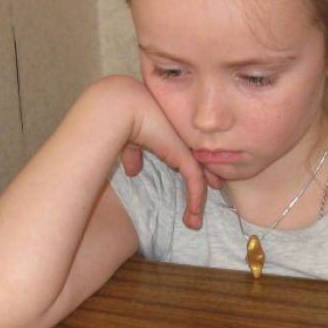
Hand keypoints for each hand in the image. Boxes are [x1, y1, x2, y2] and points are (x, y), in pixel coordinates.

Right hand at [103, 77, 218, 229]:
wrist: (122, 106)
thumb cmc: (121, 117)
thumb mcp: (129, 139)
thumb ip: (134, 153)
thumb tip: (133, 171)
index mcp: (169, 130)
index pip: (186, 150)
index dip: (194, 167)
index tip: (200, 182)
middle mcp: (181, 136)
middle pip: (198, 161)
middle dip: (205, 180)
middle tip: (203, 200)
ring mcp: (184, 145)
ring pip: (200, 175)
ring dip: (197, 201)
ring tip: (194, 221)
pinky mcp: (184, 156)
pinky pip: (195, 182)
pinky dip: (194, 201)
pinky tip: (192, 217)